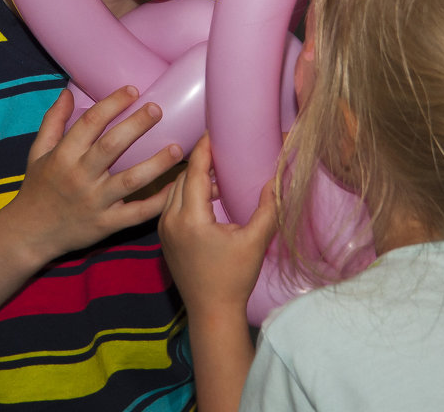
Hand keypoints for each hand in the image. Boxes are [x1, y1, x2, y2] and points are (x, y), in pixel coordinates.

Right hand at [9, 86, 184, 262]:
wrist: (30, 234)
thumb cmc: (38, 188)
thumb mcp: (38, 152)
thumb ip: (53, 121)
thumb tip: (67, 92)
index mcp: (63, 156)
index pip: (89, 123)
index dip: (112, 104)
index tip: (133, 90)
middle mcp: (80, 177)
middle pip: (112, 147)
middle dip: (136, 126)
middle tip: (157, 108)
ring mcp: (95, 202)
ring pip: (130, 180)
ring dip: (156, 163)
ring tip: (178, 148)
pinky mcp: (106, 224)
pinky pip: (137, 213)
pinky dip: (158, 201)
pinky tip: (176, 185)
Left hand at [159, 133, 276, 318]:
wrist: (211, 313)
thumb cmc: (234, 278)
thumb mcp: (255, 241)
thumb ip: (268, 207)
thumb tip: (279, 178)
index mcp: (190, 219)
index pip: (194, 172)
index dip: (203, 149)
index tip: (213, 131)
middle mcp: (170, 221)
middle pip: (182, 177)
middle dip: (199, 160)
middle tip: (219, 147)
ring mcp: (164, 231)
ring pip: (174, 190)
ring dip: (194, 178)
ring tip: (218, 172)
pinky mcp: (165, 239)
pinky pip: (172, 205)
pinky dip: (187, 194)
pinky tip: (208, 196)